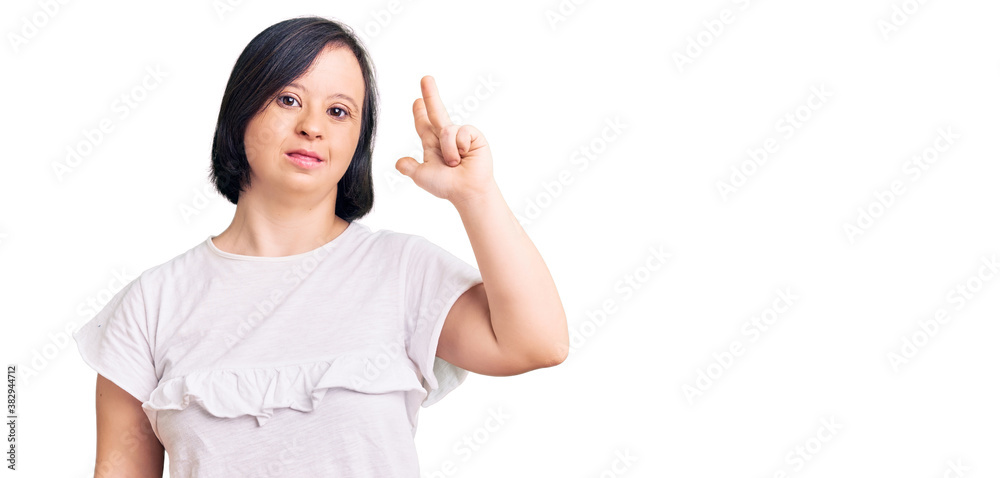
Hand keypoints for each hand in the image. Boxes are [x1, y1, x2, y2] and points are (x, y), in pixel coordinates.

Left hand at [395, 75, 495, 204]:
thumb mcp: (422, 176)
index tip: (417, 101)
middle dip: (431, 94)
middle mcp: (446, 137)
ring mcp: (460, 136)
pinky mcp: (473, 136)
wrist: (466, 191)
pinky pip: (461, 131)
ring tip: (455, 164)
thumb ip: (410, 167)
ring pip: (447, 129)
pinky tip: (465, 156)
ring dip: (448, 150)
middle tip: (426, 78)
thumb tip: (398, 163)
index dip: (419, 112)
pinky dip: (459, 146)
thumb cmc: (447, 186)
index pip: (423, 124)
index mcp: (432, 144)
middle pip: (436, 111)